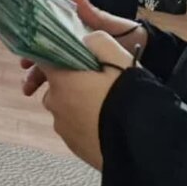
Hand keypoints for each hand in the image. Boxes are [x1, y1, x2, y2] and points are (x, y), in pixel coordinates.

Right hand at [21, 0, 144, 96]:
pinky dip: (58, 92)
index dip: (35, 49)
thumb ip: (93, 14)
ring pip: (54, 75)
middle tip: (26, 85)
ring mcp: (79, 65)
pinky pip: (68, 86)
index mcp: (74, 36)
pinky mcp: (88, 79)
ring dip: (40, 83)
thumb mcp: (110, 24)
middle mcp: (72, 50)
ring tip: (31, 93)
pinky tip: (52, 100)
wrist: (150, 52)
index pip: (49, 42)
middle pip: (47, 61)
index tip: (25, 60)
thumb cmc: (129, 35)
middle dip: (34, 72)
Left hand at [22, 32, 132, 169]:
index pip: (44, 61)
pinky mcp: (73, 146)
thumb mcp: (117, 58)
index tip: (69, 58)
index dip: (56, 57)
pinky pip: (75, 129)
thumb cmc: (127, 94)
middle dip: (72, 84)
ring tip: (105, 108)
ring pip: (65, 109)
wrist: (141, 141)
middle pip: (56, 87)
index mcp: (60, 79)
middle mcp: (54, 103)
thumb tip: (85, 39)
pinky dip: (85, 125)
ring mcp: (62, 128)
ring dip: (78, 106)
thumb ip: (97, 42)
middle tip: (98, 85)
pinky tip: (105, 125)